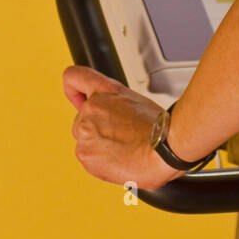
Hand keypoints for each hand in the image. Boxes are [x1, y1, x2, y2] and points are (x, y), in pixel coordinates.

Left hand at [63, 65, 178, 188]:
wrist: (165, 148)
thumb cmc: (159, 128)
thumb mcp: (135, 101)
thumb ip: (113, 103)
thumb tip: (108, 114)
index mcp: (105, 91)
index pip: (73, 76)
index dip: (73, 90)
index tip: (77, 98)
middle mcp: (91, 108)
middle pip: (82, 119)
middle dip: (98, 129)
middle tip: (121, 136)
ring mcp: (85, 130)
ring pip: (85, 140)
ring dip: (100, 146)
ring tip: (124, 149)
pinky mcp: (84, 152)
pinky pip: (87, 157)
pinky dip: (100, 161)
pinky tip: (119, 159)